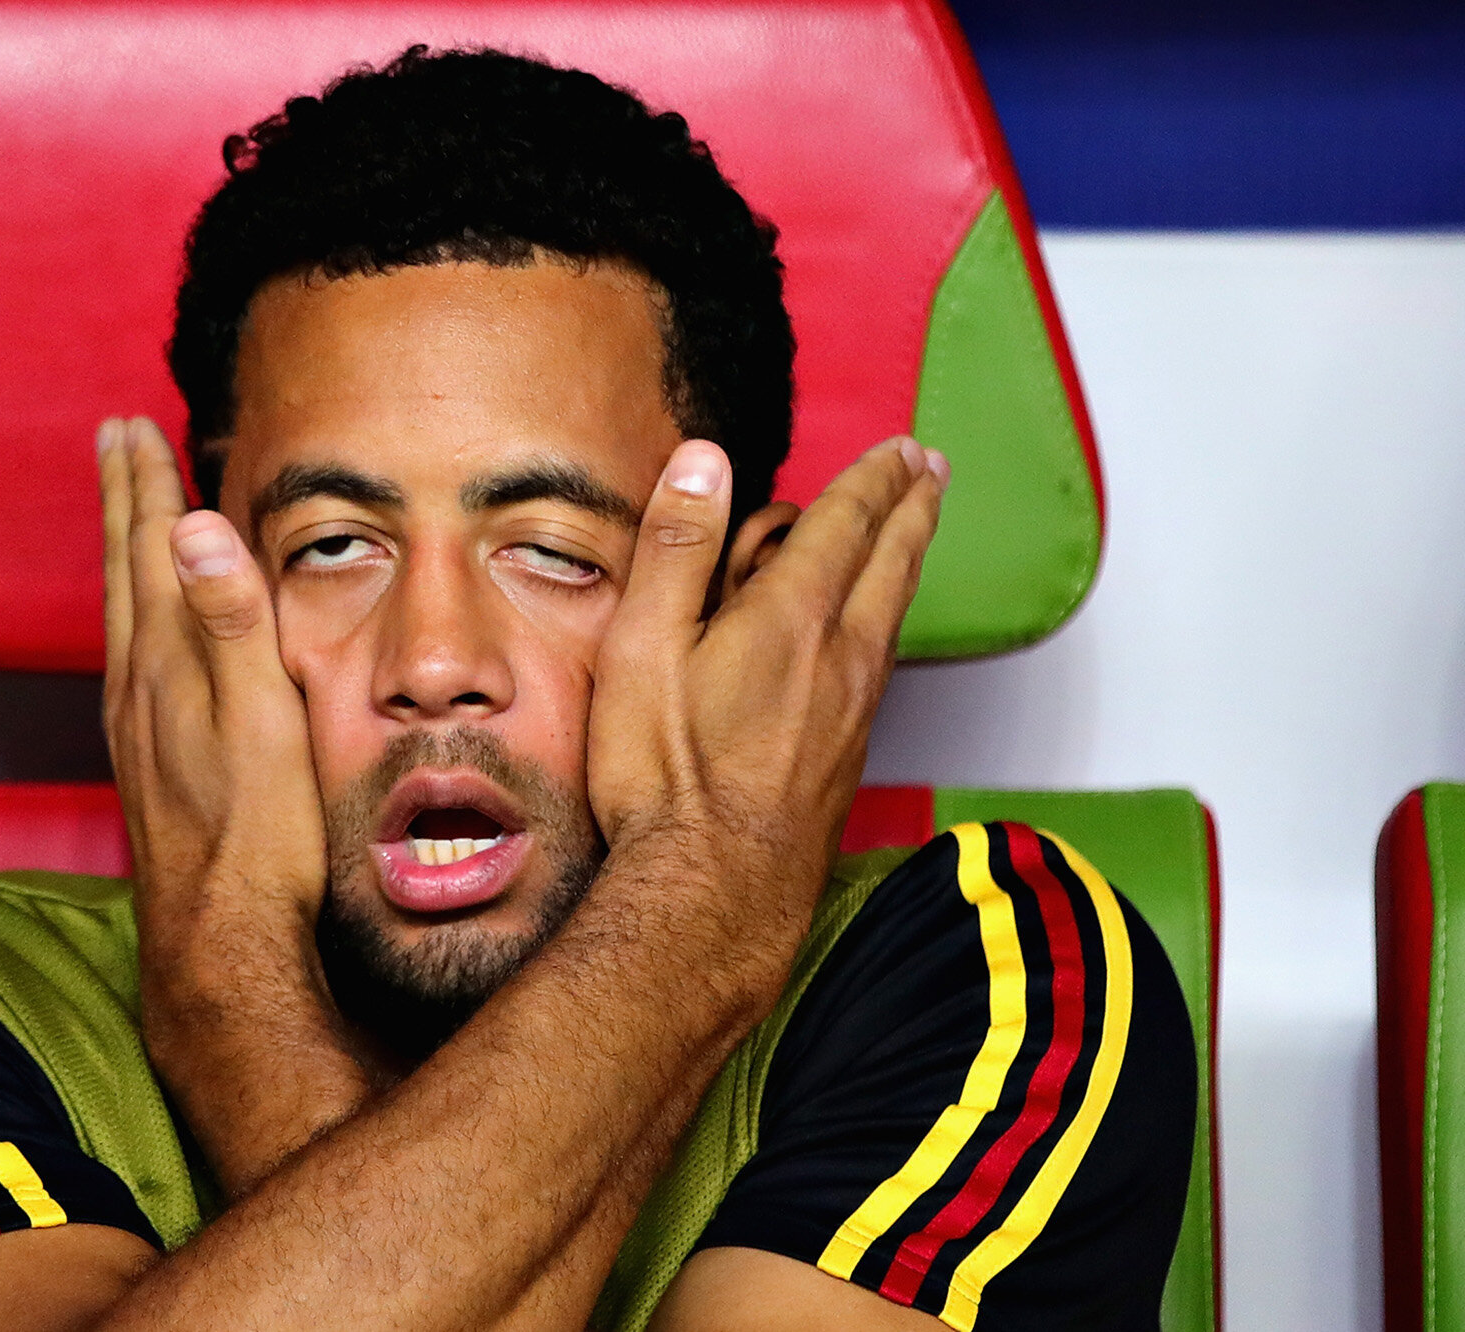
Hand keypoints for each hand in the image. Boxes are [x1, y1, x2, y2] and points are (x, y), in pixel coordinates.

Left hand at [99, 416, 364, 1192]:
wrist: (220, 947)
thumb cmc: (259, 840)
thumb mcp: (261, 723)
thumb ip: (230, 625)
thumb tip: (195, 528)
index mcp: (169, 668)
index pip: (152, 555)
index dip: (144, 490)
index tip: (131, 428)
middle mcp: (139, 693)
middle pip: (125, 575)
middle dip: (123, 504)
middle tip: (113, 441)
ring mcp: (137, 734)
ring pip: (122, 619)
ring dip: (124, 557)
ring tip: (128, 518)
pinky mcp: (146, 771)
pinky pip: (128, 664)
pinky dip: (133, 620)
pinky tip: (139, 639)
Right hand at [585, 436, 945, 1003]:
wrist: (715, 893)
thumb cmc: (666, 775)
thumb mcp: (644, 647)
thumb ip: (676, 548)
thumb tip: (704, 460)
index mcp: (792, 616)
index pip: (847, 523)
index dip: (873, 479)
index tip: (898, 449)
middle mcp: (843, 655)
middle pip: (892, 561)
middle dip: (912, 506)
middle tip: (929, 468)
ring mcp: (855, 710)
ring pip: (893, 612)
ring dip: (908, 558)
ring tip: (915, 529)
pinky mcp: (850, 756)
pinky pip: (880, 662)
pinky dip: (887, 619)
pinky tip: (875, 632)